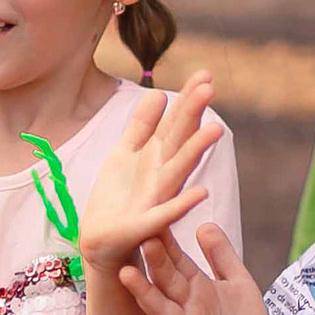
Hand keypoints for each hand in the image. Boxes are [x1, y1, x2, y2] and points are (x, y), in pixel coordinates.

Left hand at [78, 74, 221, 272]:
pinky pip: (165, 213)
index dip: (187, 99)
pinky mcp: (145, 224)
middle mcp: (161, 175)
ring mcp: (156, 199)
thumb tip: (158, 94)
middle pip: (178, 139)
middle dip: (192, 114)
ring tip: (215, 130)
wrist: (99, 240)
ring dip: (195, 150)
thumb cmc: (118, 198)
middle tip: (210, 87)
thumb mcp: (125, 153)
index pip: (174, 123)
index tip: (205, 74)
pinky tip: (201, 193)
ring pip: (178, 170)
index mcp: (155, 157)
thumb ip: (142, 126)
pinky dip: (182, 204)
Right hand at [118, 223, 271, 314]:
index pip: (177, 260)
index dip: (167, 240)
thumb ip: (222, 256)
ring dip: (143, 294)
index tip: (153, 215)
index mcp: (197, 287)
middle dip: (155, 259)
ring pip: (161, 310)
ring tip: (125, 274)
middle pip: (167, 280)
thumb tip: (203, 224)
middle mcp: (186, 307)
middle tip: (140, 234)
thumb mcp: (238, 282)